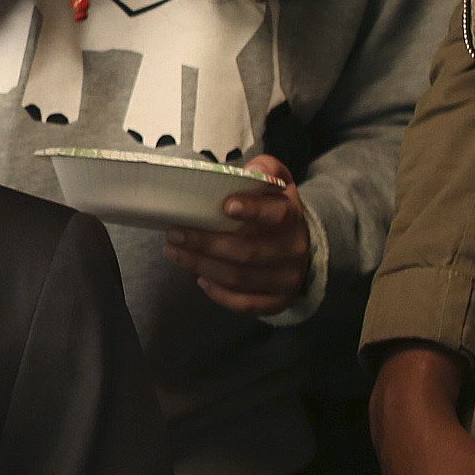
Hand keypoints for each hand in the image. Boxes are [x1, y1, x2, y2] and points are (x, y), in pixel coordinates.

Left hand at [165, 154, 311, 316]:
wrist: (301, 246)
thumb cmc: (277, 210)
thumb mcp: (279, 183)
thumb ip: (266, 170)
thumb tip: (250, 170)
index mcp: (292, 217)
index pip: (277, 214)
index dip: (253, 210)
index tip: (226, 206)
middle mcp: (293, 250)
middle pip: (247, 252)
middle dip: (206, 243)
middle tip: (174, 233)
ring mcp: (286, 279)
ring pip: (240, 278)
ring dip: (202, 266)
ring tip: (174, 252)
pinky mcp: (278, 301)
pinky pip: (246, 304)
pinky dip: (220, 295)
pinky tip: (200, 280)